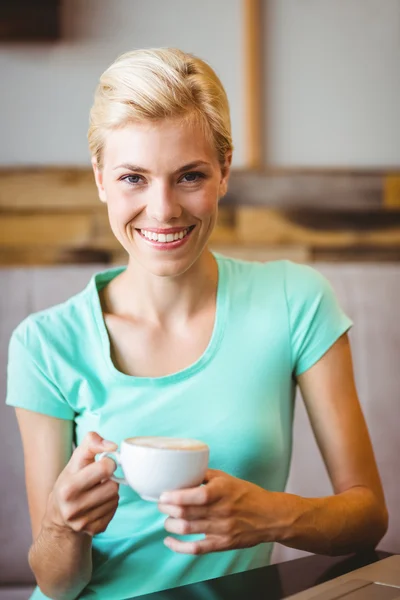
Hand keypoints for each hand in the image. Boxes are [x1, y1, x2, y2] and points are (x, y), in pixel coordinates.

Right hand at [44, 432, 119, 536]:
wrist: (59, 515)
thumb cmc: (70, 481)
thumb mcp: (75, 459)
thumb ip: (91, 443)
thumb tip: (112, 446)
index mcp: (68, 488)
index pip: (105, 468)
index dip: (108, 462)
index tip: (103, 463)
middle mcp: (73, 508)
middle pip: (113, 486)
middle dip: (109, 480)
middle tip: (99, 480)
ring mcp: (84, 522)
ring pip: (115, 498)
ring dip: (110, 492)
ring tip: (97, 491)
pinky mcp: (94, 530)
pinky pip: (114, 510)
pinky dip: (109, 504)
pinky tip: (98, 503)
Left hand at [158, 469, 276, 554]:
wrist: (270, 516)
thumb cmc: (247, 494)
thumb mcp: (227, 478)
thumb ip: (205, 475)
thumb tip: (183, 473)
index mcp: (222, 492)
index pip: (195, 495)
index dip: (175, 496)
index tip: (163, 494)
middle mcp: (221, 511)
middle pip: (186, 513)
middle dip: (167, 509)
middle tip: (161, 504)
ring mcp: (221, 529)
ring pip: (188, 529)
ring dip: (171, 524)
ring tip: (167, 519)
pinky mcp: (222, 544)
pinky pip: (197, 548)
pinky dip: (179, 546)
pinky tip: (169, 541)